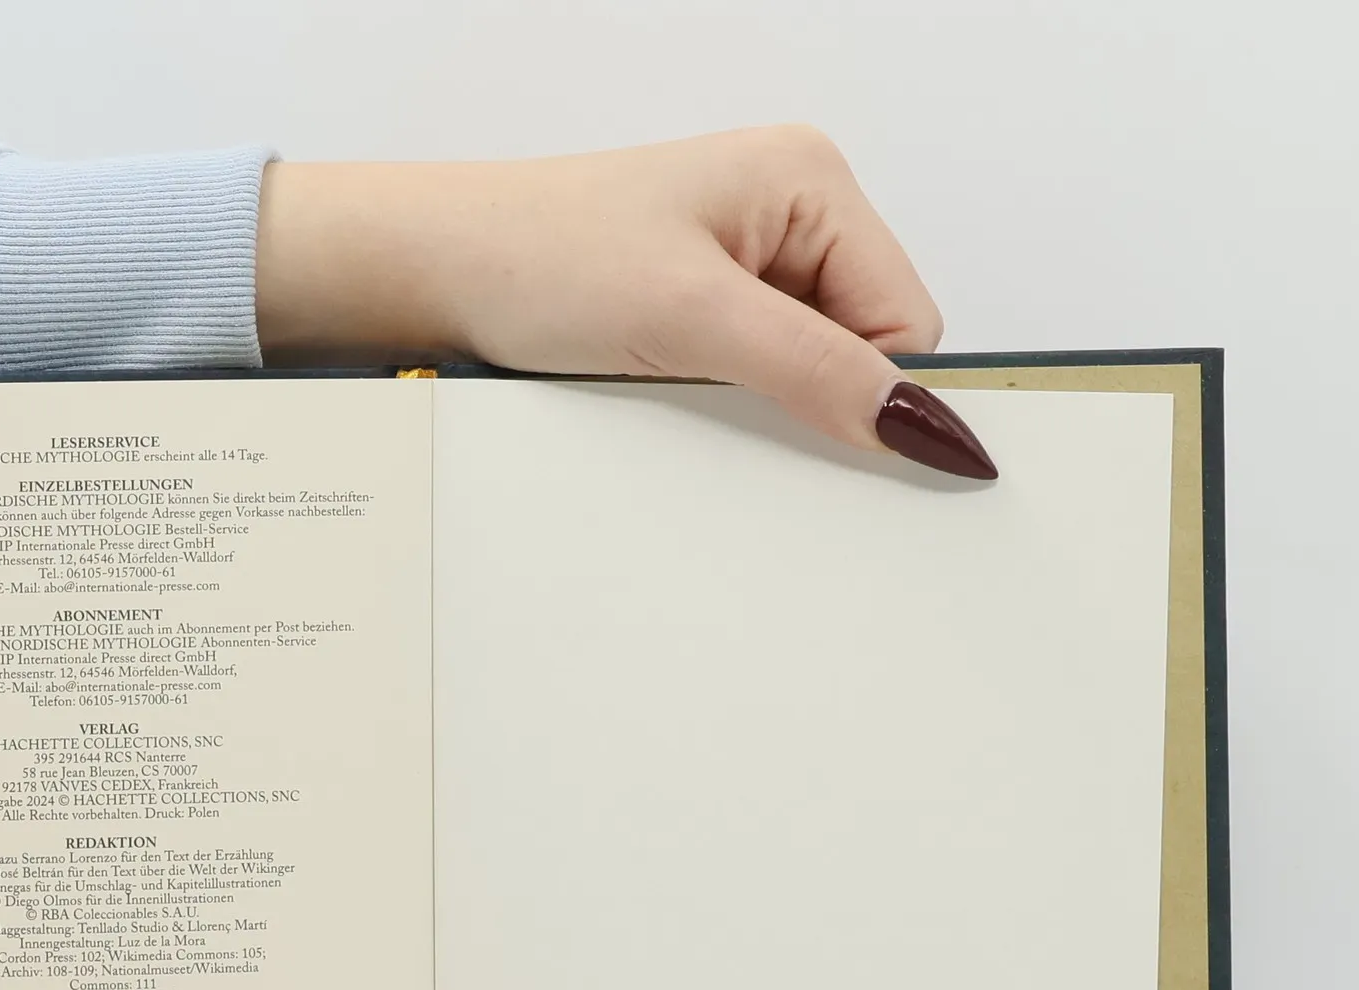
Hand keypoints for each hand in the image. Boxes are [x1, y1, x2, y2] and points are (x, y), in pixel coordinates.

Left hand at [255, 128, 994, 478]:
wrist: (435, 273)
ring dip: (759, 403)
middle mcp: (790, 214)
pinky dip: (723, 404)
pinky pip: (755, 378)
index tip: (822, 438)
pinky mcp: (702, 308)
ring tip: (679, 385)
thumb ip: (815, 370)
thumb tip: (923, 426)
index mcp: (812, 182)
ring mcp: (745, 263)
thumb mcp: (691, 319)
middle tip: (721, 400)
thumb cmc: (539, 257)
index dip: (874, 392)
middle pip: (865, 349)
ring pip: (809, 372)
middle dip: (810, 396)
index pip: (909, 322)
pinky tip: (668, 393)